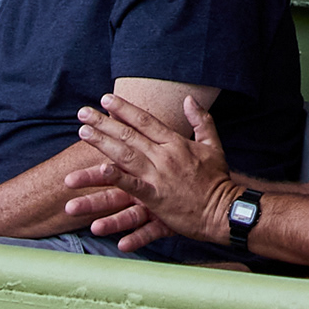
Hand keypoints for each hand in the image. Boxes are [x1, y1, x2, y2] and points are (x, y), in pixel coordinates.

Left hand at [63, 93, 237, 250]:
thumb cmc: (218, 178)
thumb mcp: (213, 144)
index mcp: (175, 143)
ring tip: (83, 134)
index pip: (145, 121)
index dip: (125, 109)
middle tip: (83, 112)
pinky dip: (118, 180)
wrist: (225, 210)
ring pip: (125, 157)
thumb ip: (201, 120)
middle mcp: (164, 157)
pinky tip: (101, 171)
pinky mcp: (157, 200)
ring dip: (102, 144)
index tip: (106, 99)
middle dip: (104, 122)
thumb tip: (189, 99)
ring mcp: (159, 178)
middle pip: (129, 135)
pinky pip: (133, 189)